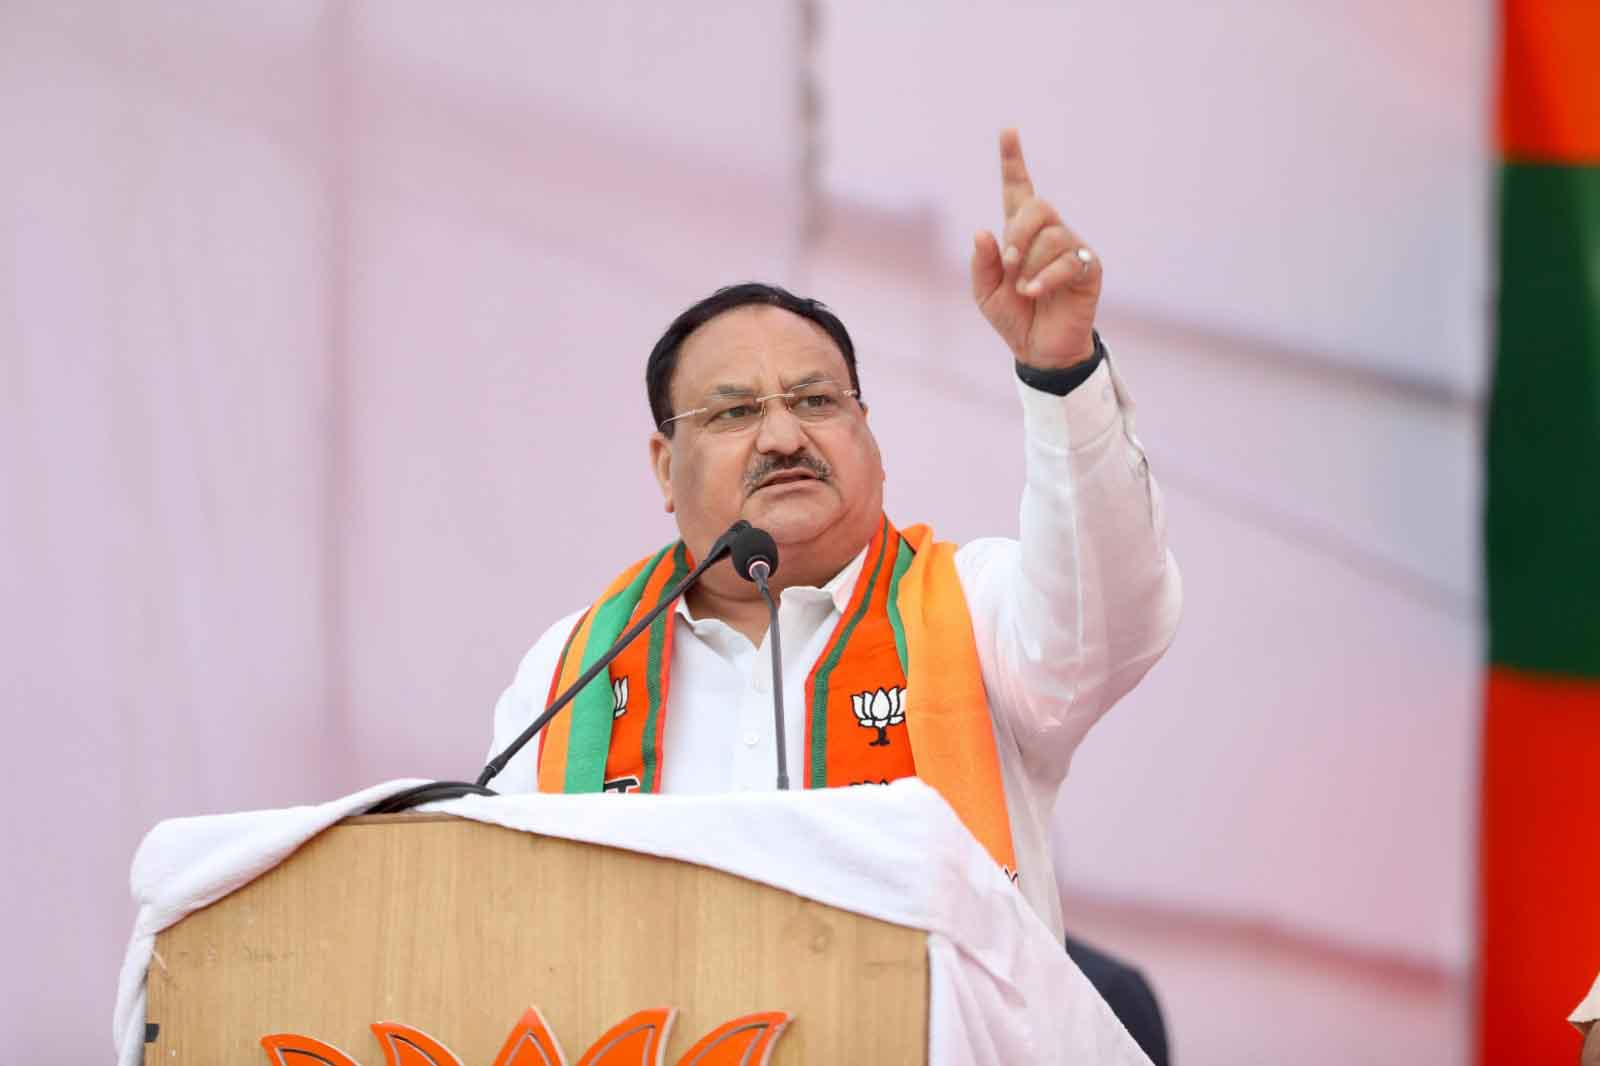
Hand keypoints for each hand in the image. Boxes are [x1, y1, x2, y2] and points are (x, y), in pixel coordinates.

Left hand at [970, 129, 1101, 368]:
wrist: (1039, 350)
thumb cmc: (1014, 317)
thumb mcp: (985, 292)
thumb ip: (982, 263)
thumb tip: (983, 231)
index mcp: (1020, 233)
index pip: (1018, 189)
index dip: (1013, 161)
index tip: (1008, 131)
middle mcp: (1048, 234)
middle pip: (1037, 206)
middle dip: (1017, 233)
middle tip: (1007, 263)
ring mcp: (1071, 248)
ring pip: (1050, 236)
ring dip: (1029, 264)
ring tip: (1024, 289)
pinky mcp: (1087, 267)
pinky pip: (1066, 260)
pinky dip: (1044, 278)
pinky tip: (1034, 293)